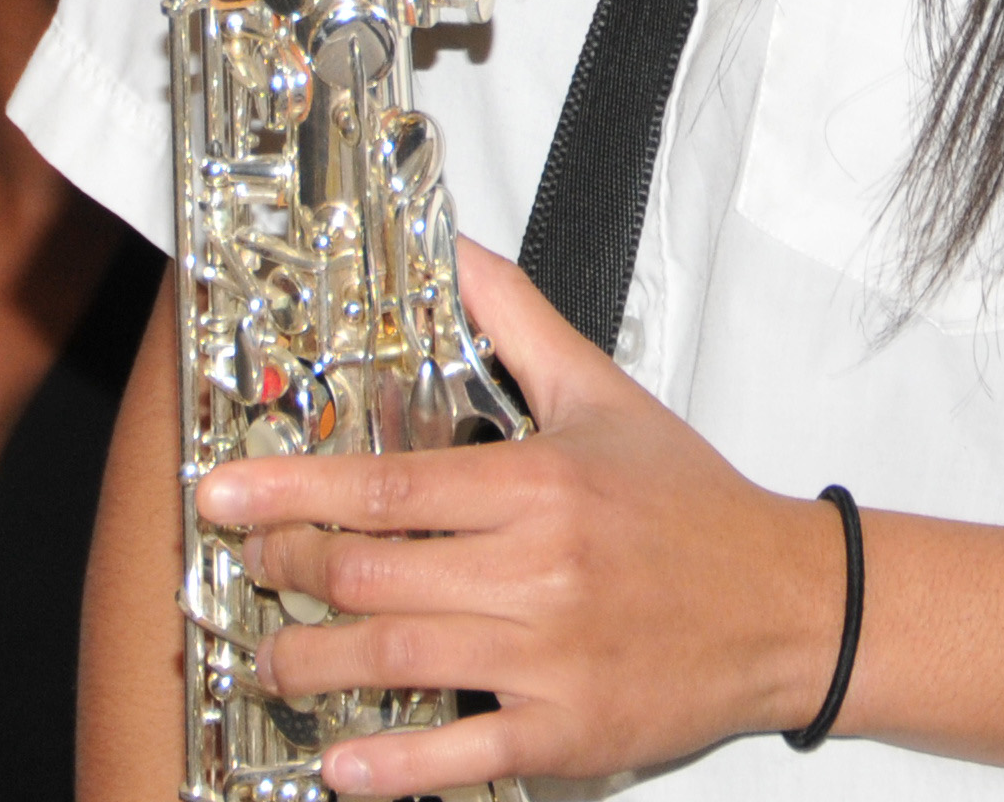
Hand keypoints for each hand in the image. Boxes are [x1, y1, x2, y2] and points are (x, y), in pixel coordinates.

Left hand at [193, 243, 847, 792]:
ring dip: (312, 663)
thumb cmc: (689, 503)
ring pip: (397, 660)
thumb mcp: (604, 395)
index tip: (221, 493)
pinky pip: (457, 752)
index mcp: (541, 483)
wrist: (782, 600)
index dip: (293, 490)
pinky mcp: (565, 730)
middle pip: (373, 574)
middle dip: (289, 572)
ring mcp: (549, 655)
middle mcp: (539, 568)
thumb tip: (459, 253)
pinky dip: (390, 763)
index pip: (390, 484)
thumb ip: (517, 323)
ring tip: (271, 656)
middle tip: (244, 568)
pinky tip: (341, 762)